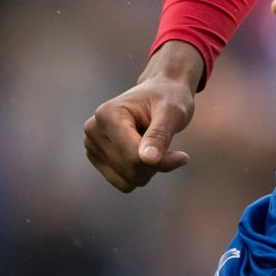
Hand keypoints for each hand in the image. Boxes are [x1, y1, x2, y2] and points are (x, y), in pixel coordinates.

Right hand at [84, 42, 202, 191]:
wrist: (160, 92)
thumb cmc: (169, 98)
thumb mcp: (172, 113)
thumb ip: (160, 135)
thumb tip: (147, 159)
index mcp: (107, 114)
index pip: (134, 157)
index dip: (162, 161)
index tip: (183, 157)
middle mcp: (93, 130)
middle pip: (130, 170)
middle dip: (155, 164)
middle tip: (168, 146)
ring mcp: (91, 145)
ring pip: (127, 181)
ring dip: (148, 169)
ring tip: (154, 144)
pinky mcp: (96, 158)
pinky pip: (123, 183)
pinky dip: (140, 173)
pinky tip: (145, 151)